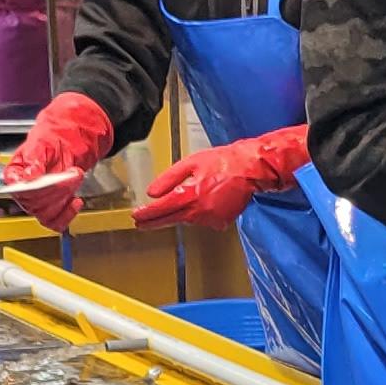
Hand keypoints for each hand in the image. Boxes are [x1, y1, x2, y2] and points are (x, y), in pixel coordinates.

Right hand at [0, 92, 117, 233]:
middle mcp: (22, 191)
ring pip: (45, 213)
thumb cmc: (50, 141)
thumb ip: (34, 157)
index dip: (32, 187)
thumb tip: (29, 175)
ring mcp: (37, 202)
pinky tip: (76, 201)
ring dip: (63, 199)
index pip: (18, 188)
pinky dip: (67, 215)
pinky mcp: (51, 209)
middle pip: (34, 202)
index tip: (45, 178)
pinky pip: (55, 222)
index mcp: (14, 173)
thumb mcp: (41, 143)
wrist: (67, 144)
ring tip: (74, 180)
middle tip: (70, 173)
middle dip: (56, 189)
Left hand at [136, 124, 307, 229]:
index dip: (147, 214)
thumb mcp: (191, 163)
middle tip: (141, 223)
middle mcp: (200, 211)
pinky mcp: (221, 222)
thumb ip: (169, 179)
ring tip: (191, 196)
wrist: (250, 170)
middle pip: (172, 219)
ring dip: (182, 213)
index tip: (135, 217)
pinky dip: (200, 213)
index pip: (162, 209)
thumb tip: (152, 193)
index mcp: (191, 194)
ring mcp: (212, 219)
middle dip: (155, 221)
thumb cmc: (222, 162)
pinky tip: (207, 199)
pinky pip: (204, 220)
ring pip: (188, 220)